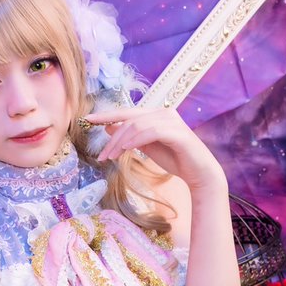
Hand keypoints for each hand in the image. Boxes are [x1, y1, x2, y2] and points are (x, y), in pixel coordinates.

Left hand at [88, 107, 225, 190]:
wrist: (198, 173)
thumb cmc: (174, 159)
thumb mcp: (145, 146)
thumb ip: (130, 136)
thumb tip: (109, 128)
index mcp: (155, 114)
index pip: (126, 112)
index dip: (106, 115)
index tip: (87, 120)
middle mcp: (164, 113)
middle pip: (129, 119)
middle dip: (111, 136)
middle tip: (100, 155)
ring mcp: (171, 121)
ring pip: (136, 126)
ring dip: (120, 143)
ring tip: (111, 158)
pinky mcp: (177, 132)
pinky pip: (150, 132)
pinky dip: (135, 140)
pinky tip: (125, 150)